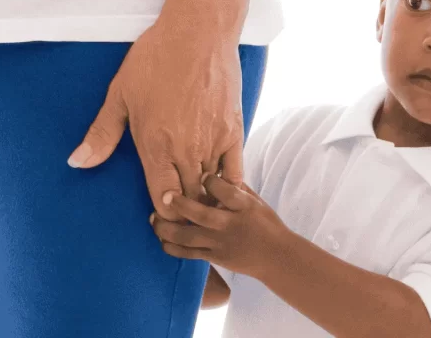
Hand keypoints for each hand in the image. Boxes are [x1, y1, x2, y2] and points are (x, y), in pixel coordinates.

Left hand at [66, 11, 244, 218]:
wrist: (199, 32)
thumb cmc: (156, 59)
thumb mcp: (120, 95)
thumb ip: (101, 135)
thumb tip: (76, 163)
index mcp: (156, 146)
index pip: (163, 201)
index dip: (161, 213)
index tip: (157, 211)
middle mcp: (187, 151)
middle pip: (189, 201)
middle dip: (182, 211)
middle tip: (176, 212)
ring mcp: (214, 143)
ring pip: (211, 190)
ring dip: (203, 199)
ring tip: (196, 202)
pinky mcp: (234, 131)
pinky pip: (235, 173)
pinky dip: (226, 184)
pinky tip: (217, 184)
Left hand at [150, 173, 289, 279]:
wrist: (276, 257)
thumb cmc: (267, 224)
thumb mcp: (256, 201)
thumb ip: (236, 188)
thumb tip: (214, 171)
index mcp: (244, 207)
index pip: (225, 190)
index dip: (210, 180)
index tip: (200, 172)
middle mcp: (230, 224)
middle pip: (201, 214)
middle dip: (180, 204)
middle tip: (164, 195)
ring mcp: (220, 243)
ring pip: (189, 236)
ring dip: (168, 228)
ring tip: (153, 219)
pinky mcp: (214, 258)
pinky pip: (189, 254)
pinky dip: (173, 248)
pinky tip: (162, 240)